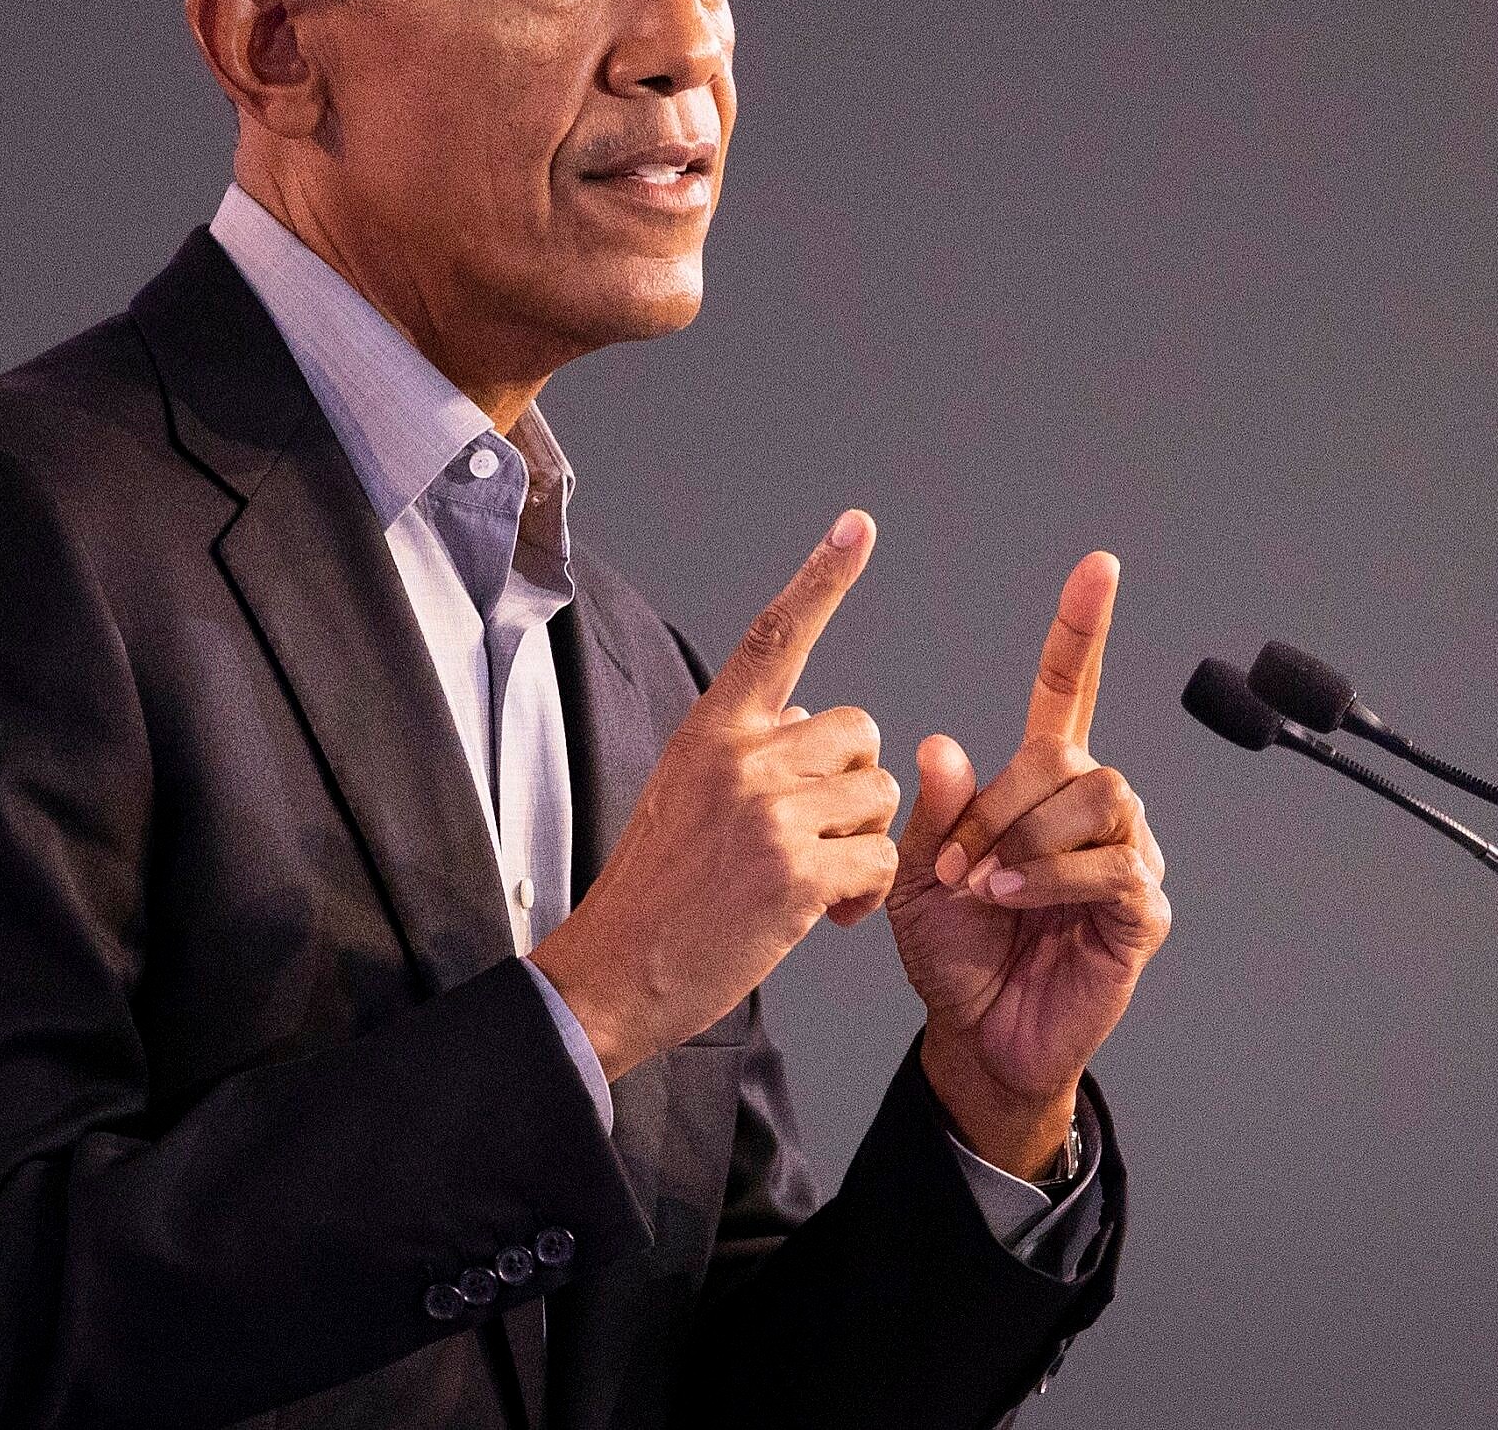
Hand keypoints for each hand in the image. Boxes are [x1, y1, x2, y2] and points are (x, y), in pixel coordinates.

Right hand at [530, 510, 898, 1080]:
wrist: (617, 971)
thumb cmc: (656, 890)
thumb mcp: (686, 791)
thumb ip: (748, 748)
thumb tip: (813, 723)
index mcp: (710, 731)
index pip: (774, 637)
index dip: (821, 578)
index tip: (859, 526)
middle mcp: (741, 758)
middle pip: (861, 733)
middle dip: (853, 785)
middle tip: (811, 835)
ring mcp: (769, 815)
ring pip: (878, 796)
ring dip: (861, 841)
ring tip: (810, 880)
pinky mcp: (797, 874)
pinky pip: (880, 859)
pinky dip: (866, 892)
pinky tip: (826, 914)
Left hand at [885, 551, 1170, 1175]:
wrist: (977, 1033)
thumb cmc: (952, 949)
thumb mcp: (915, 873)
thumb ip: (930, 811)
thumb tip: (943, 745)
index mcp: (1039, 784)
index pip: (1069, 689)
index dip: (1081, 630)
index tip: (1098, 567)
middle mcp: (1091, 808)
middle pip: (1067, 756)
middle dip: (1002, 804)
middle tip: (957, 863)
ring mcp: (1126, 855)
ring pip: (1098, 798)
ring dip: (1028, 839)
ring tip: (985, 886)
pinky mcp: (1142, 910)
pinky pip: (1115, 865)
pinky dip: (1053, 877)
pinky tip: (1011, 899)